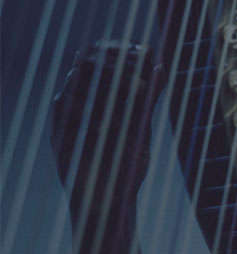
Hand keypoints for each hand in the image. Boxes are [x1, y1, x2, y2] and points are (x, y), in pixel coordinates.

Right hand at [52, 41, 163, 211]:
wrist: (111, 204)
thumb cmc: (126, 167)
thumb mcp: (141, 130)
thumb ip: (147, 100)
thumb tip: (159, 66)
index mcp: (97, 96)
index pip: (100, 55)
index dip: (121, 49)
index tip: (146, 52)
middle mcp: (79, 100)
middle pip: (86, 59)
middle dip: (117, 63)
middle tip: (142, 84)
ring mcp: (67, 117)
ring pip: (77, 79)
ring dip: (109, 84)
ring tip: (134, 99)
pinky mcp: (59, 136)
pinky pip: (68, 109)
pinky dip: (93, 111)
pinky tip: (112, 124)